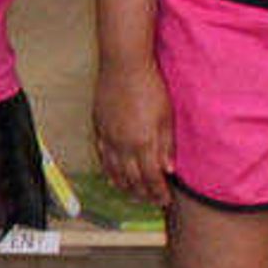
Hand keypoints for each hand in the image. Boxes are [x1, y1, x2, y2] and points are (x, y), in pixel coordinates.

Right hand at [91, 56, 174, 206]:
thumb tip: (168, 169)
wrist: (123, 66)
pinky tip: (112, 175)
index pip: (151, 177)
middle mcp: (123, 144)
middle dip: (142, 192)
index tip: (165, 201)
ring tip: (133, 193)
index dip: (158, 191)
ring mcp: (108, 136)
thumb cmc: (149, 87)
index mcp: (142, 142)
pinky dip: (108, 170)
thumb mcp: (166, 116)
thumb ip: (166, 144)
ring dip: (124, 185)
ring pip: (114, 170)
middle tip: (151, 201)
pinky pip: (102, 156)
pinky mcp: (99, 127)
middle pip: (131, 177)